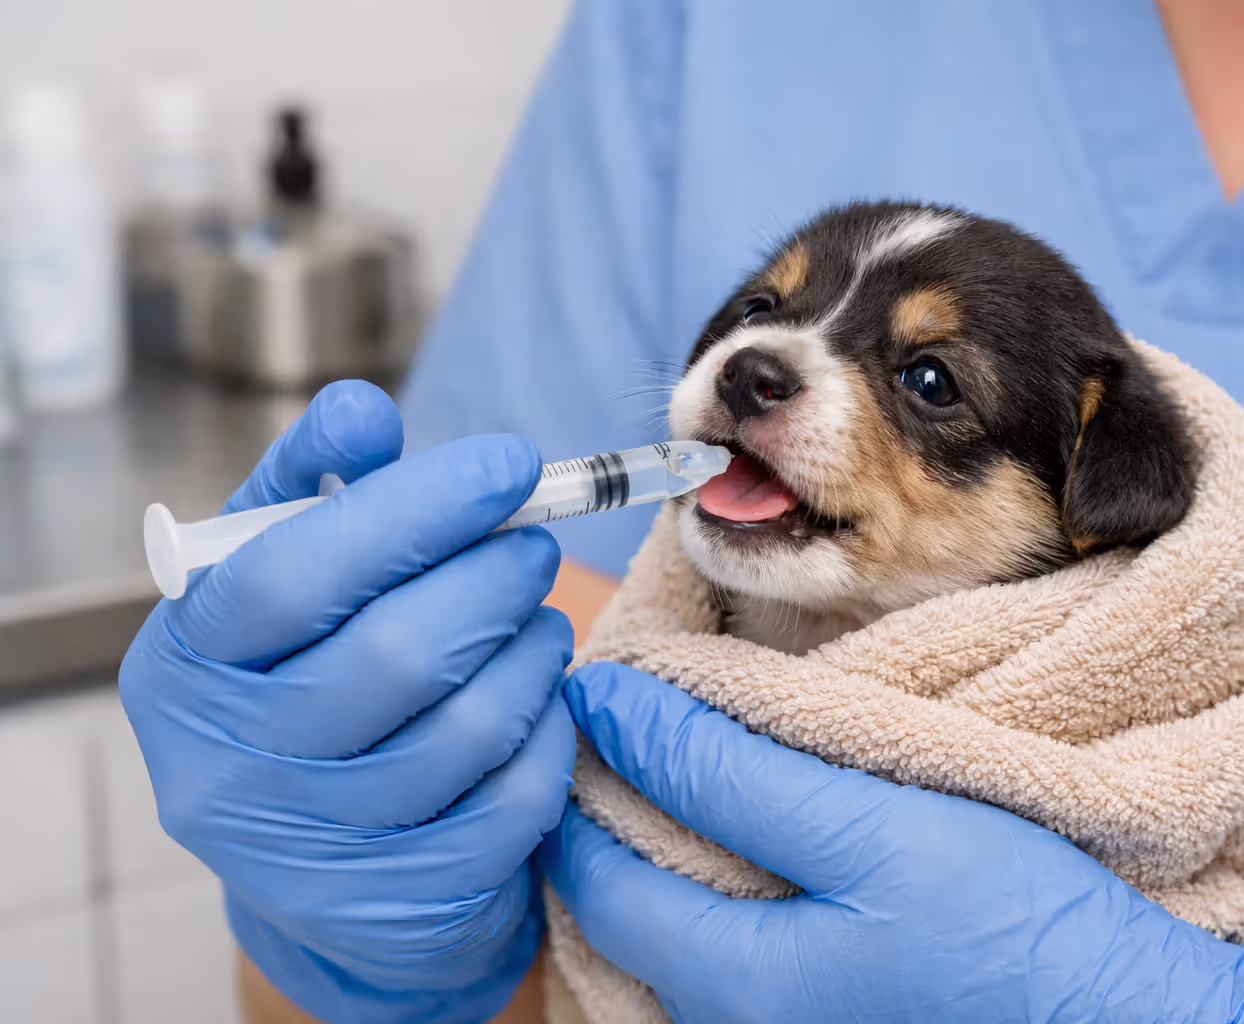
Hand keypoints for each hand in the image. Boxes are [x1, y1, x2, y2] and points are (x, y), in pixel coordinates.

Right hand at [120, 381, 575, 1023]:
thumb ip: (314, 489)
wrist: (319, 860)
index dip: (416, 507)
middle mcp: (229, 768)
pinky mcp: (399, 901)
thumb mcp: (279, 581)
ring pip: (467, 725)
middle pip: (395, 652)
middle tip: (535, 543)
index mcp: (187, 665)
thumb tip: (363, 412)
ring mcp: (313, 849)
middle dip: (493, 577)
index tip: (510, 462)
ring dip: (530, 648)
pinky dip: (546, 728)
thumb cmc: (303, 680)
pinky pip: (513, 797)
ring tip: (536, 615)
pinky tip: (538, 695)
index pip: (294, 571)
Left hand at [542, 662, 1243, 1023]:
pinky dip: (721, 865)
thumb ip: (731, 776)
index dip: (585, 767)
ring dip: (669, 828)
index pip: (592, 867)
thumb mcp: (870, 833)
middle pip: (624, 900)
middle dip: (611, 803)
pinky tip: (754, 815)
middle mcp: (732, 1022)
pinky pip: (735, 934)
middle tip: (631, 713)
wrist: (1133, 1017)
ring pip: (678, 916)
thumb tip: (615, 711)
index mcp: (725, 983)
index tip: (597, 690)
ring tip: (689, 748)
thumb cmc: (1012, 931)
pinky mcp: (829, 1004)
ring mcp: (781, 1020)